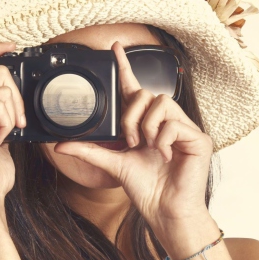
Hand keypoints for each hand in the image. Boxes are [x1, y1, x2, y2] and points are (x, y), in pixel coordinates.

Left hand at [54, 41, 213, 229]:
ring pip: (161, 102)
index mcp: (146, 125)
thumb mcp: (113, 165)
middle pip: (146, 93)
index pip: (134, 89)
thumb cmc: (146, 189)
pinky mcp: (197, 138)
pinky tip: (164, 155)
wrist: (166, 211)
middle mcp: (165, 123)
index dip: (125, 68)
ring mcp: (183, 129)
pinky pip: (175, 122)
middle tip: (131, 141)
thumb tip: (61, 145)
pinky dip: (163, 139)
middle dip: (131, 116)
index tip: (115, 48)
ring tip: (147, 147)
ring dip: (147, 125)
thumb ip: (89, 151)